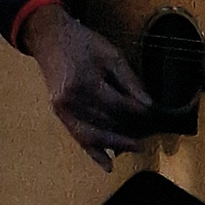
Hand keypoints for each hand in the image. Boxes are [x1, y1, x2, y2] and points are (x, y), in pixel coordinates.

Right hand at [17, 6, 152, 168]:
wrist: (49, 38)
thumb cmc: (81, 42)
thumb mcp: (111, 55)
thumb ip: (130, 81)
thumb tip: (149, 105)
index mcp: (84, 84)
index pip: (120, 107)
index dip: (139, 113)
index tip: (155, 115)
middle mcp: (71, 102)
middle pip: (108, 123)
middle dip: (131, 129)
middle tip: (151, 132)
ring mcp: (62, 110)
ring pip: (95, 135)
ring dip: (117, 143)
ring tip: (137, 147)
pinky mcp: (59, 114)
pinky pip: (78, 138)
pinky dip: (93, 153)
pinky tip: (107, 165)